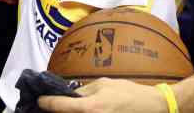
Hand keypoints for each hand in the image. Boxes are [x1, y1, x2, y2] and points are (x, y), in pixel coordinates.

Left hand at [38, 78, 166, 112]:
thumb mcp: (104, 84)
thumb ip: (84, 91)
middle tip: (52, 106)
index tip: (40, 100)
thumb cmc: (128, 93)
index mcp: (89, 108)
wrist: (152, 107)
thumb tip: (70, 96)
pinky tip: (84, 112)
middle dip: (57, 111)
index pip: (58, 106)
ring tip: (67, 108)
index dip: (46, 103)